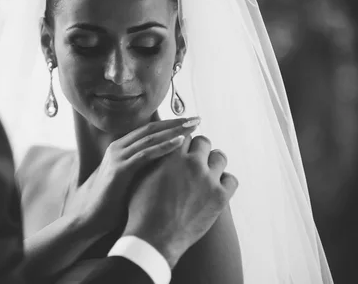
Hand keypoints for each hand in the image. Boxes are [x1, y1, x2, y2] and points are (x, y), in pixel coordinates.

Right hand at [65, 117, 201, 235]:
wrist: (91, 219)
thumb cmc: (114, 202)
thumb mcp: (132, 179)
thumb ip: (144, 167)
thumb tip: (170, 164)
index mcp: (121, 147)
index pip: (150, 129)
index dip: (171, 124)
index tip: (191, 122)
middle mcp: (118, 147)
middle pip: (152, 129)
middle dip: (176, 123)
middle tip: (197, 119)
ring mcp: (118, 157)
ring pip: (150, 138)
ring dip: (174, 131)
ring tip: (193, 126)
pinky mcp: (120, 170)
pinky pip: (145, 154)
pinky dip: (164, 147)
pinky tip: (180, 143)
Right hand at [123, 135, 237, 268]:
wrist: (154, 238)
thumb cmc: (142, 209)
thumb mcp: (141, 177)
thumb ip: (154, 158)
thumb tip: (162, 147)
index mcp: (171, 156)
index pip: (183, 135)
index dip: (182, 139)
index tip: (183, 142)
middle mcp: (192, 164)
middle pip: (203, 142)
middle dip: (198, 148)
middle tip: (194, 157)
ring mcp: (209, 180)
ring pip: (219, 156)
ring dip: (212, 161)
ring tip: (206, 170)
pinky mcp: (220, 197)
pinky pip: (231, 179)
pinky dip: (224, 180)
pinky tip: (215, 186)